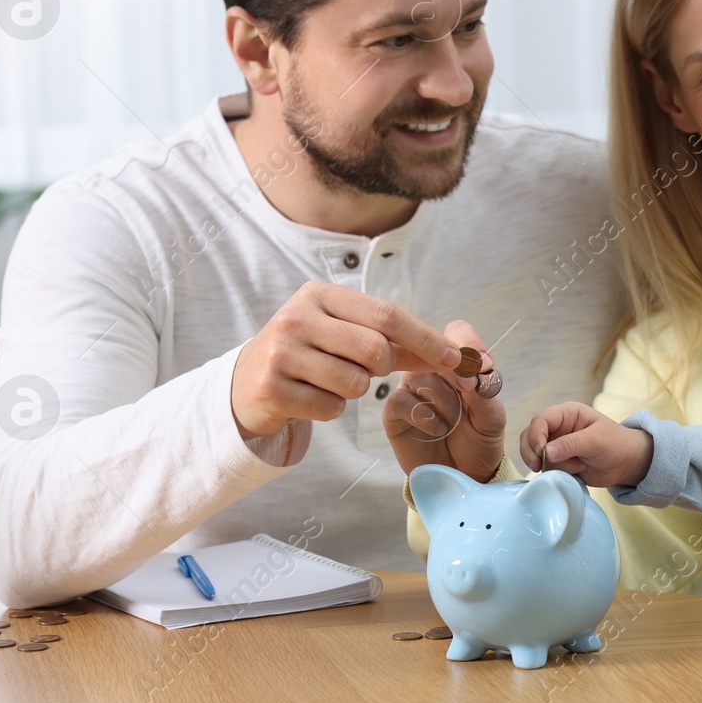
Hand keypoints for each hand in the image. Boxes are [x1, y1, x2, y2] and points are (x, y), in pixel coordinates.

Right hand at [230, 281, 461, 439]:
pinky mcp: (271, 388)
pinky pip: (331, 408)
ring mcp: (281, 352)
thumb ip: (392, 340)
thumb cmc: (309, 352)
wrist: (246, 382)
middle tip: (365, 368)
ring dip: (353, 389)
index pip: (387, 315)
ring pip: (355, 383)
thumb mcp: (343, 332)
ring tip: (328, 379)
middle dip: (383, 367)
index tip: (455, 359)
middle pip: (375, 349)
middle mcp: (297, 317)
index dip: (426, 338)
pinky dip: (330, 408)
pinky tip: (309, 395)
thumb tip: (450, 354)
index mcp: (320, 294)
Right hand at [384, 321, 506, 480]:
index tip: (483, 364)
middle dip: (455, 372)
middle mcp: (429, 371)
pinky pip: (400, 400)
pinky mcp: (394, 413)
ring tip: (453, 422)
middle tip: (468, 391)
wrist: (464, 478)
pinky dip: (423, 415)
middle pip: (432, 351)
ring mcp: (410, 390)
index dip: (468, 342)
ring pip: (417, 376)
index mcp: (457, 364)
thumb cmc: (479, 441)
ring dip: (442, 401)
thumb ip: (484, 391)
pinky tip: (436, 429)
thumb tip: (473, 369)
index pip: (456, 333)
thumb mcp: (492, 417)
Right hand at [519, 403, 652, 487]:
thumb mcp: (595, 441)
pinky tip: (577, 471)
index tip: (540, 452)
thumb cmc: (616, 444)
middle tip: (539, 466)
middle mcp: (558, 428)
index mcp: (566, 414)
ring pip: (535, 455)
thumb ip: (570, 444)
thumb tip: (546, 452)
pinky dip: (556, 473)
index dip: (536, 435)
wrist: (627, 464)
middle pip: (529, 437)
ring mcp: (556, 446)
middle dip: (533, 452)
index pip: (540, 420)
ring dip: (552, 465)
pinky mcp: (558, 462)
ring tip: (578, 466)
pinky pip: (545, 468)